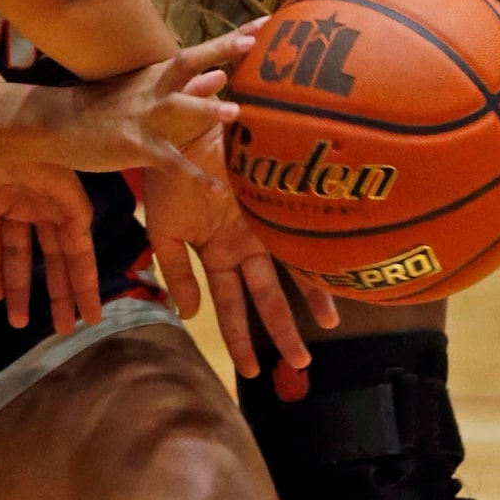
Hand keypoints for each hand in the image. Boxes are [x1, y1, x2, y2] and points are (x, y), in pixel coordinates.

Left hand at [0, 161, 98, 335]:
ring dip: (20, 287)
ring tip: (20, 322)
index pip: (79, 253)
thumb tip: (84, 239)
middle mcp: (42, 208)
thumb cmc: (28, 147)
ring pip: (19, 256)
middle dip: (59, 293)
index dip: (85, 284)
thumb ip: (73, 208)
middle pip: (53, 259)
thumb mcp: (60, 178)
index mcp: (66, 202)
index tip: (92, 317)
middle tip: (64, 330)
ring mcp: (13, 206)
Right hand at [46, 32, 250, 174]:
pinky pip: (169, 162)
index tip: (266, 20)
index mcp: (157, 74)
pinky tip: (217, 188)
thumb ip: (185, 87)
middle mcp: (153, 89)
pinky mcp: (134, 146)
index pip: (200, 50)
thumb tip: (222, 76)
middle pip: (190, 63)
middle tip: (252, 42)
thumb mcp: (144, 90)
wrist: (58, 124)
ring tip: (235, 113)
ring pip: (177, 110)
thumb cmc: (104, 107)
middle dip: (221, 51)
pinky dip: (193, 175)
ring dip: (205, 110)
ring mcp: (143, 117)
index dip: (232, 36)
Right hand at [144, 137, 338, 377]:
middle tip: (301, 365)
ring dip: (308, 301)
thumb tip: (188, 316)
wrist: (187, 129)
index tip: (251, 371)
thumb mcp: (163, 230)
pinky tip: (336, 277)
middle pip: (265, 298)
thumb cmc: (171, 176)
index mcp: (215, 252)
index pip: (229, 305)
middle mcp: (244, 245)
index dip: (239, 338)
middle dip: (282, 332)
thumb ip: (175, 272)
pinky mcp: (277, 205)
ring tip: (329, 327)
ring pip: (290, 273)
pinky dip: (316, 259)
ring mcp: (263, 226)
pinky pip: (301, 238)